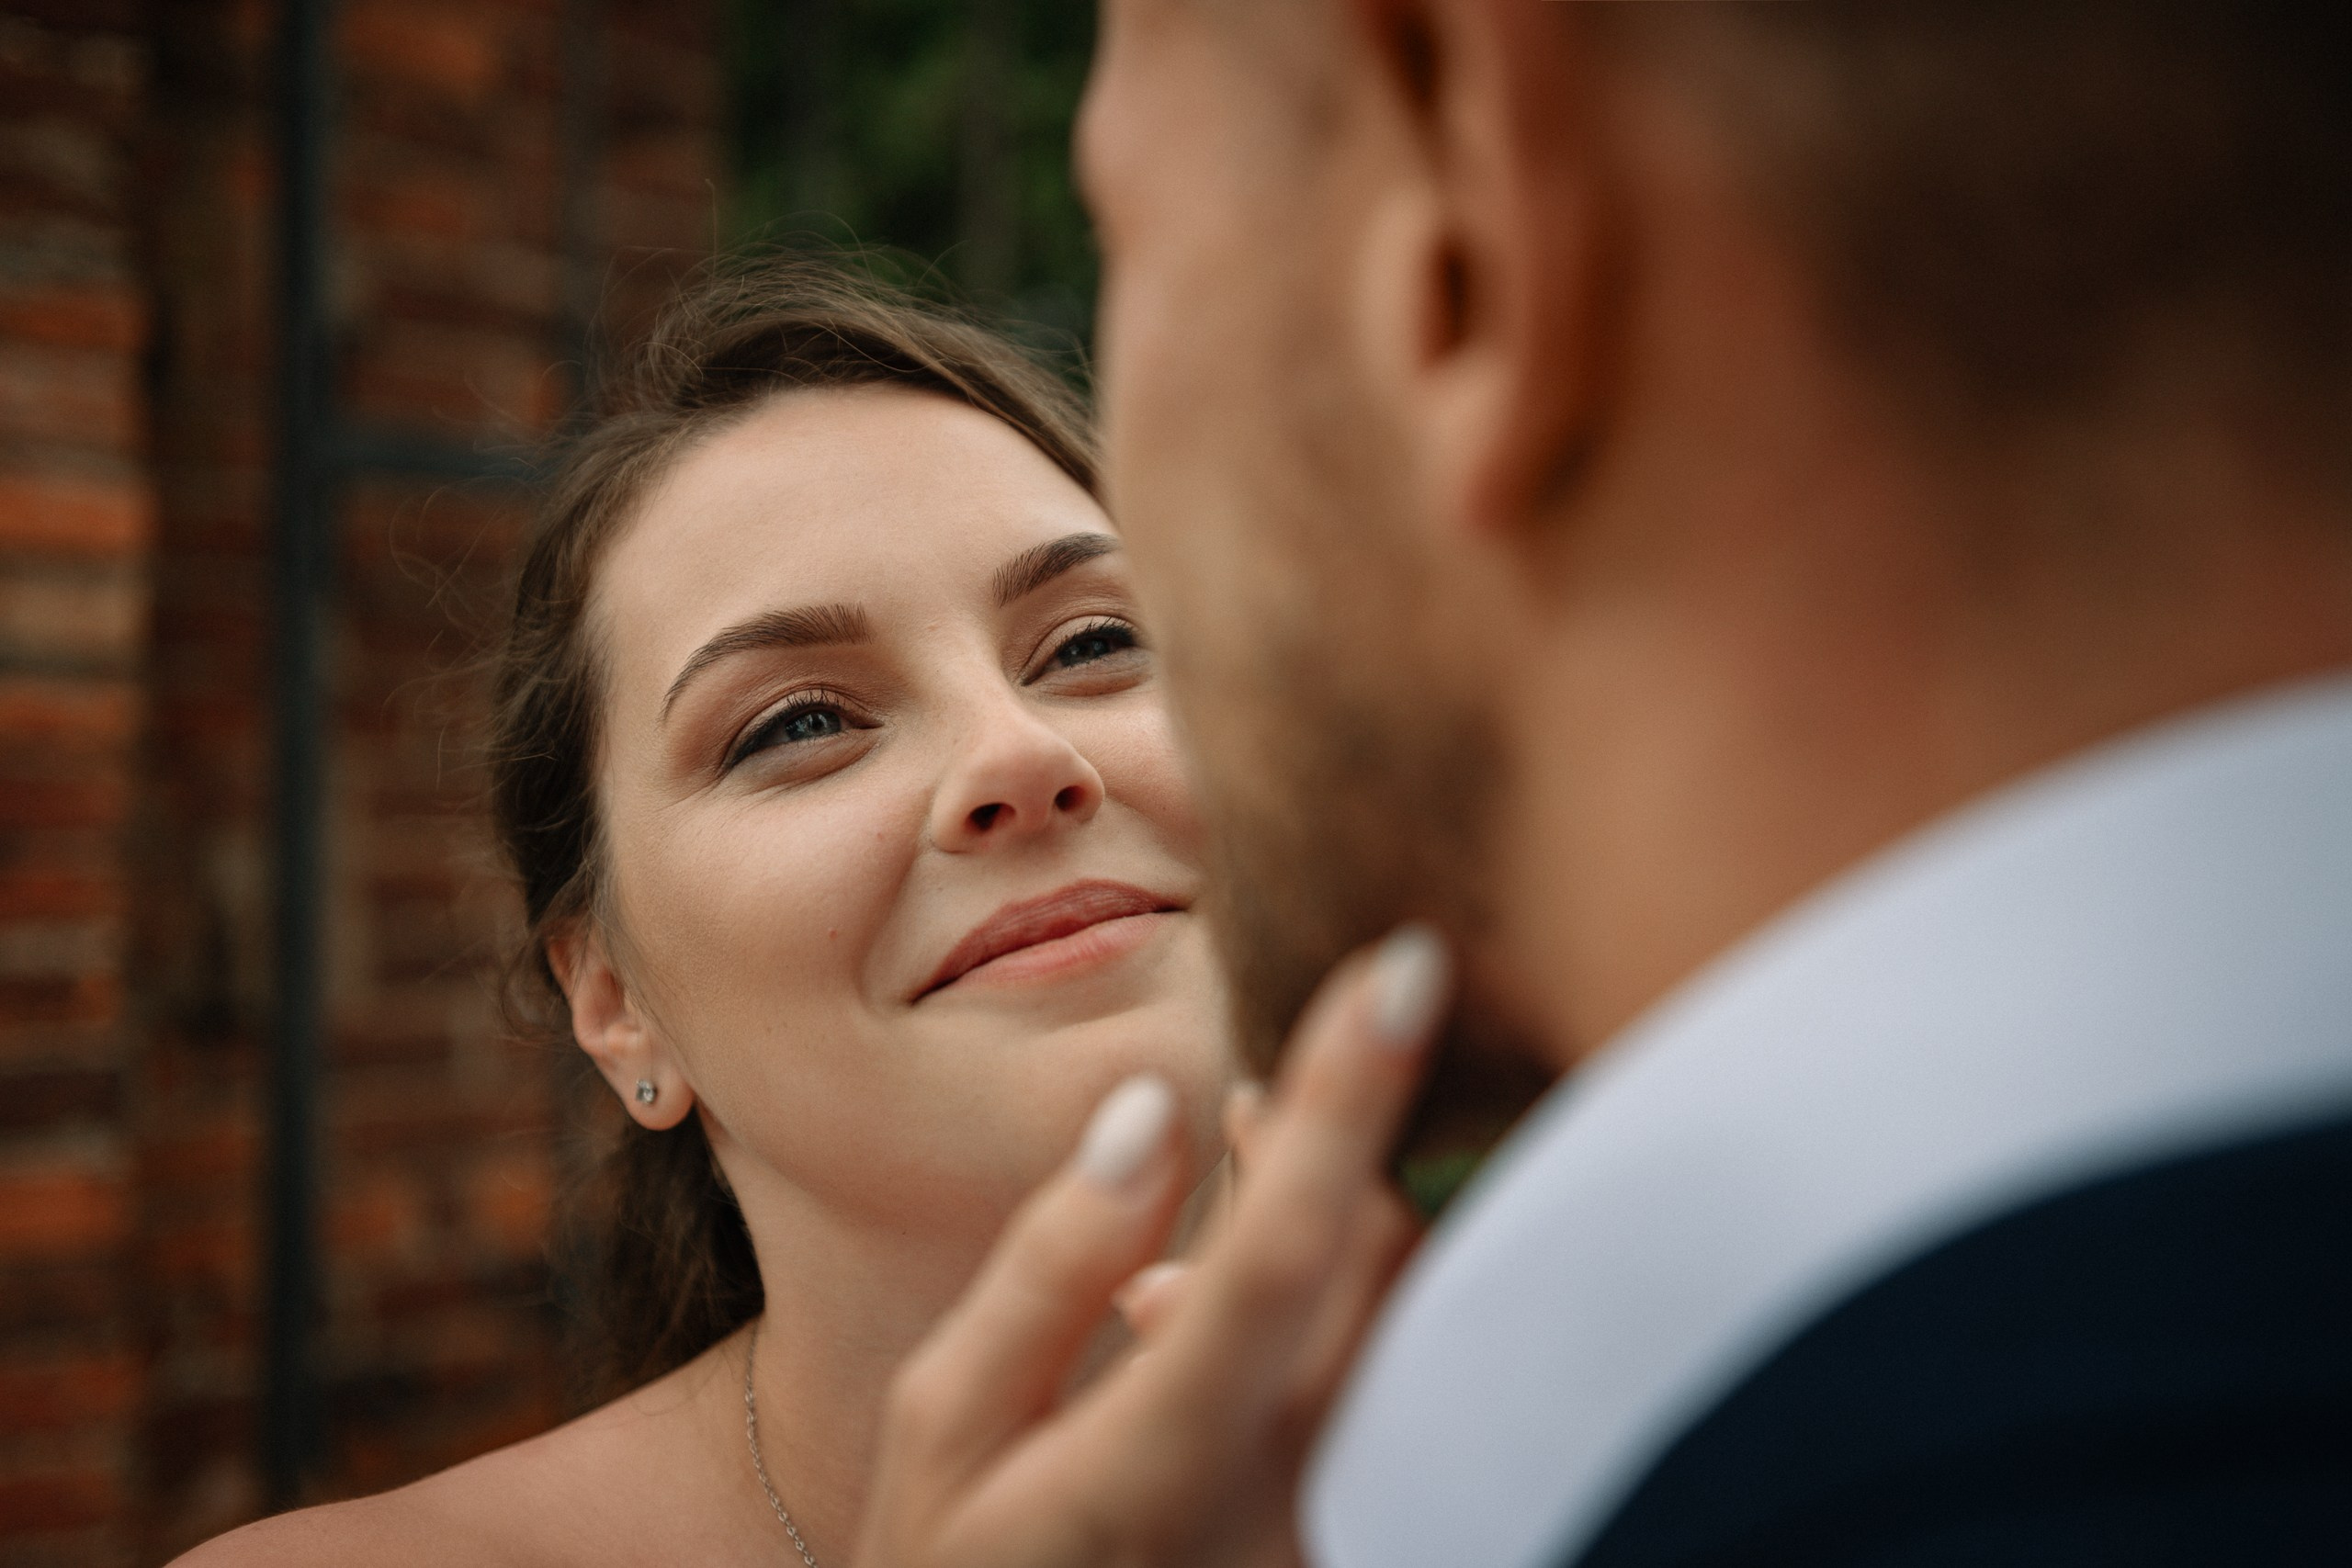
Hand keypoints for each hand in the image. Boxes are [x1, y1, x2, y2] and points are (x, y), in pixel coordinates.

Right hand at [853, 927, 1451, 1567]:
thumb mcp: (947, 1423)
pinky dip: (1335, 1305)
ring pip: (1393, 1320)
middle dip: (1337, 1143)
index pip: (1289, 1250)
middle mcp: (1283, 1498)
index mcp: (1162, 1460)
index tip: (1408, 964)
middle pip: (1375, 1269)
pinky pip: (1385, 1382)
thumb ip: (1051, 1263)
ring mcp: (1331, 1523)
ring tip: (1232, 1180)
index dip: (1349, 1099)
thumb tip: (1151, 1105)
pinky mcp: (1352, 1528)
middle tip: (1254, 1098)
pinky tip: (1231, 1298)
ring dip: (1336, 1220)